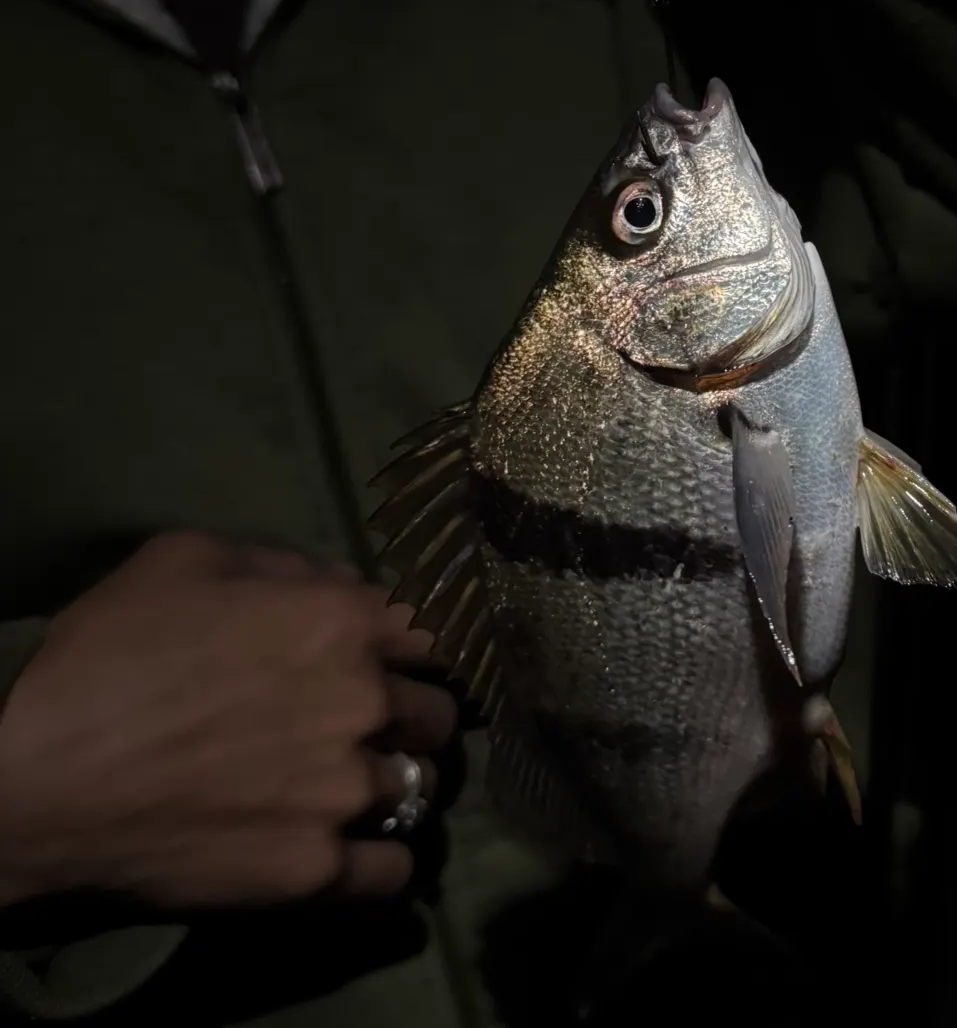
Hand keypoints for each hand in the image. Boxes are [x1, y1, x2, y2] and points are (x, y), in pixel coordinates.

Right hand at [0, 531, 456, 911]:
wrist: (26, 779)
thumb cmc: (104, 653)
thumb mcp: (187, 562)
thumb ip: (284, 565)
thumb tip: (340, 584)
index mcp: (341, 622)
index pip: (438, 630)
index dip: (426, 645)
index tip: (410, 661)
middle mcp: (362, 703)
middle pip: (438, 712)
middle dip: (410, 715)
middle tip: (374, 726)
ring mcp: (342, 793)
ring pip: (422, 786)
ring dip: (398, 783)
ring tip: (360, 787)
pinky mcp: (312, 872)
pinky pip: (394, 872)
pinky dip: (382, 861)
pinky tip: (357, 849)